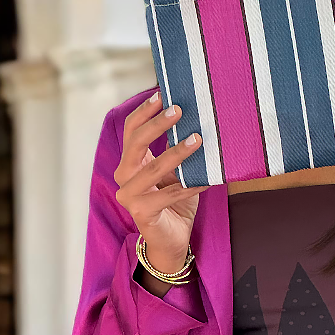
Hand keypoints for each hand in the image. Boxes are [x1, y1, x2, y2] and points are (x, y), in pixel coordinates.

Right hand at [114, 92, 207, 287]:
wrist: (172, 239)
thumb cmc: (175, 200)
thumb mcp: (177, 170)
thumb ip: (177, 149)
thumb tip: (198, 119)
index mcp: (130, 162)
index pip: (131, 131)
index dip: (144, 112)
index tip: (161, 94)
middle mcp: (125, 177)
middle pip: (136, 144)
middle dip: (158, 124)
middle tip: (179, 110)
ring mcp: (131, 196)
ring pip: (153, 169)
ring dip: (177, 153)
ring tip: (197, 139)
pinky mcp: (143, 213)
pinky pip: (170, 194)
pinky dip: (190, 184)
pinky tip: (208, 178)